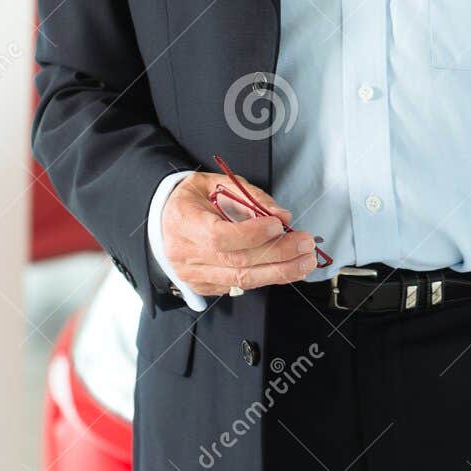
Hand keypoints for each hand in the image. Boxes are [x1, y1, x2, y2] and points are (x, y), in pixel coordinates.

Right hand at [160, 171, 317, 297]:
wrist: (164, 220)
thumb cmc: (192, 200)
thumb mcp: (216, 184)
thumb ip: (250, 197)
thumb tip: (282, 216)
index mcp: (184, 222)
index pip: (219, 237)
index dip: (252, 234)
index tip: (277, 226)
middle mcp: (186, 254)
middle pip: (238, 262)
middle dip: (278, 254)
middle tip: (305, 244)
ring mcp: (195, 275)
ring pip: (242, 280)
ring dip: (280, 272)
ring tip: (305, 260)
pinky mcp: (205, 287)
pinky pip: (240, 286)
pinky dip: (266, 277)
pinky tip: (287, 268)